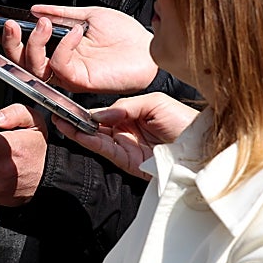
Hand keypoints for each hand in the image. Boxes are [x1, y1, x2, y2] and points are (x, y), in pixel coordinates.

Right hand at [1, 5, 156, 93]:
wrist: (149, 49)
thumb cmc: (125, 37)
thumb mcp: (88, 16)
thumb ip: (61, 14)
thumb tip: (36, 9)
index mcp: (58, 49)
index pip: (25, 46)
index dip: (8, 37)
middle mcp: (59, 65)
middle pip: (20, 62)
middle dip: (11, 43)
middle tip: (11, 25)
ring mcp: (67, 74)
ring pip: (34, 67)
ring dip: (34, 43)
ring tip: (45, 24)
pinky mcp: (79, 81)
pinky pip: (59, 65)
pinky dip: (63, 46)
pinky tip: (76, 33)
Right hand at [51, 92, 198, 177]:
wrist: (204, 148)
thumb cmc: (185, 121)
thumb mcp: (155, 102)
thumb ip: (125, 105)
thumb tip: (99, 114)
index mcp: (133, 114)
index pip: (104, 111)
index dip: (87, 108)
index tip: (71, 103)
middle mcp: (126, 130)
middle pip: (95, 124)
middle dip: (76, 119)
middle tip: (57, 112)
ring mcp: (125, 145)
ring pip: (95, 137)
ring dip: (76, 130)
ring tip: (60, 121)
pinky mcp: (126, 160)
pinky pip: (103, 149)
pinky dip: (88, 141)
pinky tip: (77, 132)